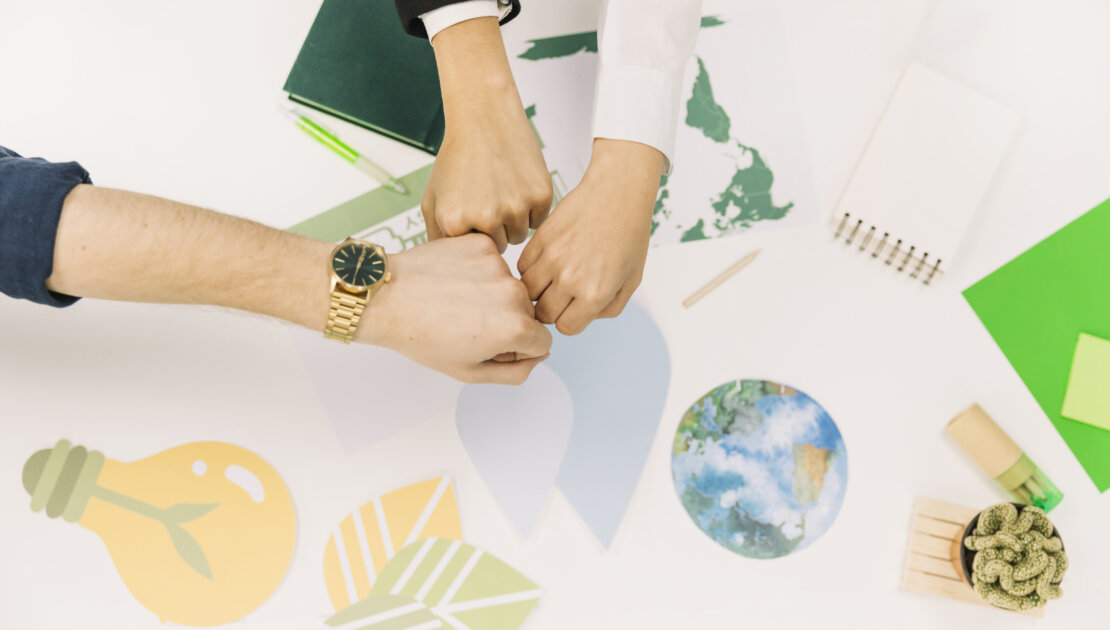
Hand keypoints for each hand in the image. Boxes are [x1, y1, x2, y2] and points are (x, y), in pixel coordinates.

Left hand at [359, 234, 551, 383]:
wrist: (387, 298)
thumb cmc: (422, 337)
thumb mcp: (470, 372)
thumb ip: (514, 372)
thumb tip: (537, 356)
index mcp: (516, 328)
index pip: (543, 342)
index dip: (518, 350)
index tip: (490, 345)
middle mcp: (514, 292)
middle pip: (528, 313)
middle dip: (506, 322)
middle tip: (467, 325)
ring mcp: (499, 264)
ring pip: (510, 286)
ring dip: (492, 295)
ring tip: (456, 302)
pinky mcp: (482, 244)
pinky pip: (492, 262)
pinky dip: (478, 271)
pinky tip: (453, 281)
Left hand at [422, 17, 551, 251]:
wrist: (484, 119)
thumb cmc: (458, 157)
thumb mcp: (433, 199)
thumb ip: (437, 238)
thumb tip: (449, 270)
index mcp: (455, 223)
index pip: (469, 253)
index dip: (471, 234)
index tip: (470, 211)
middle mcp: (485, 218)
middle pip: (496, 248)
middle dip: (493, 230)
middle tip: (487, 198)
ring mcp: (515, 207)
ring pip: (518, 236)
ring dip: (512, 220)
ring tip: (500, 190)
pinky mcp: (540, 196)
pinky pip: (538, 220)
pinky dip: (531, 208)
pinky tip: (516, 185)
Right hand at [518, 139, 663, 334]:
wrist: (618, 193)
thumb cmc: (629, 235)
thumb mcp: (631, 280)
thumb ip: (610, 308)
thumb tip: (582, 318)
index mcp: (595, 294)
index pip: (566, 327)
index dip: (570, 320)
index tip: (573, 310)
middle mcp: (570, 279)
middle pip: (543, 314)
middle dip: (552, 309)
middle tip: (561, 296)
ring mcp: (552, 258)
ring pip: (527, 291)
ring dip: (538, 290)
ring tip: (551, 279)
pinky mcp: (540, 239)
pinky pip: (522, 267)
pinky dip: (530, 269)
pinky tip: (546, 261)